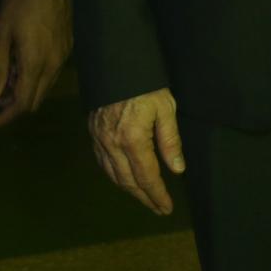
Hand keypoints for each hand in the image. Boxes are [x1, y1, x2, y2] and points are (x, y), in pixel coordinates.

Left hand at [0, 0, 71, 131]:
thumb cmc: (20, 2)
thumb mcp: (1, 33)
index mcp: (36, 64)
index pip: (21, 104)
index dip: (3, 118)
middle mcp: (53, 67)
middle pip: (34, 100)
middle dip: (12, 105)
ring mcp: (63, 57)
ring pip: (43, 88)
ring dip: (24, 90)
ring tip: (3, 78)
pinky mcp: (67, 48)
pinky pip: (50, 74)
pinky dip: (34, 78)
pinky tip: (20, 64)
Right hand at [87, 88, 185, 214]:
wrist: (116, 62)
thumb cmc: (145, 84)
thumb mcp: (165, 108)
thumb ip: (170, 140)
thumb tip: (177, 169)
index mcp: (133, 139)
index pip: (146, 177)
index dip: (157, 195)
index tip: (166, 208)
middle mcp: (113, 144)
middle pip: (128, 181)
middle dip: (144, 198)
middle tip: (157, 208)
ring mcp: (100, 139)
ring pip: (113, 174)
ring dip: (129, 189)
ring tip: (144, 196)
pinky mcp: (93, 132)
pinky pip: (102, 162)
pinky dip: (114, 175)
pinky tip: (123, 177)